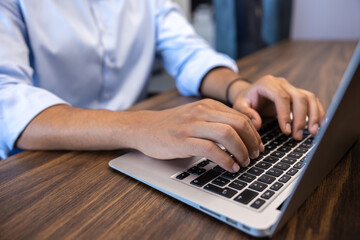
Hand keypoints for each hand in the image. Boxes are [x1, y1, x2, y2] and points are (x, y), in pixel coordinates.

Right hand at [128, 99, 263, 171]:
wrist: (144, 128)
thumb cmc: (172, 125)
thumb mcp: (196, 116)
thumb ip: (216, 121)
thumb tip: (242, 136)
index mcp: (208, 105)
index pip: (241, 117)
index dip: (254, 134)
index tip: (258, 146)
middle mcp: (202, 112)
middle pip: (239, 123)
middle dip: (252, 142)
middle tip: (255, 155)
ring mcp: (191, 125)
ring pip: (227, 134)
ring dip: (241, 151)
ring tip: (244, 162)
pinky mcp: (183, 140)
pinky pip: (211, 149)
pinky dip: (226, 160)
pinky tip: (230, 167)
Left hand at [229, 75, 325, 139]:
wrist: (250, 94)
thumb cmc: (245, 100)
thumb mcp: (239, 106)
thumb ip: (246, 114)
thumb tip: (258, 123)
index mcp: (267, 84)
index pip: (281, 97)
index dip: (285, 114)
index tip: (286, 131)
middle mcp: (282, 83)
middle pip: (299, 97)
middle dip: (301, 118)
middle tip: (298, 136)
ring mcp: (291, 88)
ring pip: (309, 98)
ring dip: (313, 115)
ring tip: (313, 133)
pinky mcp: (298, 94)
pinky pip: (312, 101)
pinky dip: (317, 112)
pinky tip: (318, 126)